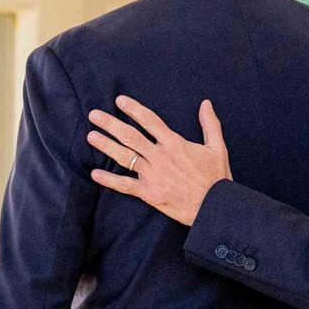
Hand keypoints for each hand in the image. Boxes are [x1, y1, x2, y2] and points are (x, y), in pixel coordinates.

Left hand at [86, 94, 231, 224]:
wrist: (214, 207)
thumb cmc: (216, 178)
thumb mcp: (217, 147)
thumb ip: (210, 124)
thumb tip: (206, 103)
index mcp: (174, 143)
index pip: (149, 121)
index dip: (133, 109)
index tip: (119, 101)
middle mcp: (160, 156)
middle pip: (130, 136)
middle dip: (111, 124)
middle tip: (94, 115)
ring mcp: (152, 174)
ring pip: (124, 156)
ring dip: (106, 146)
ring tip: (90, 136)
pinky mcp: (149, 193)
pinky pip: (125, 185)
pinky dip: (109, 180)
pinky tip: (94, 173)